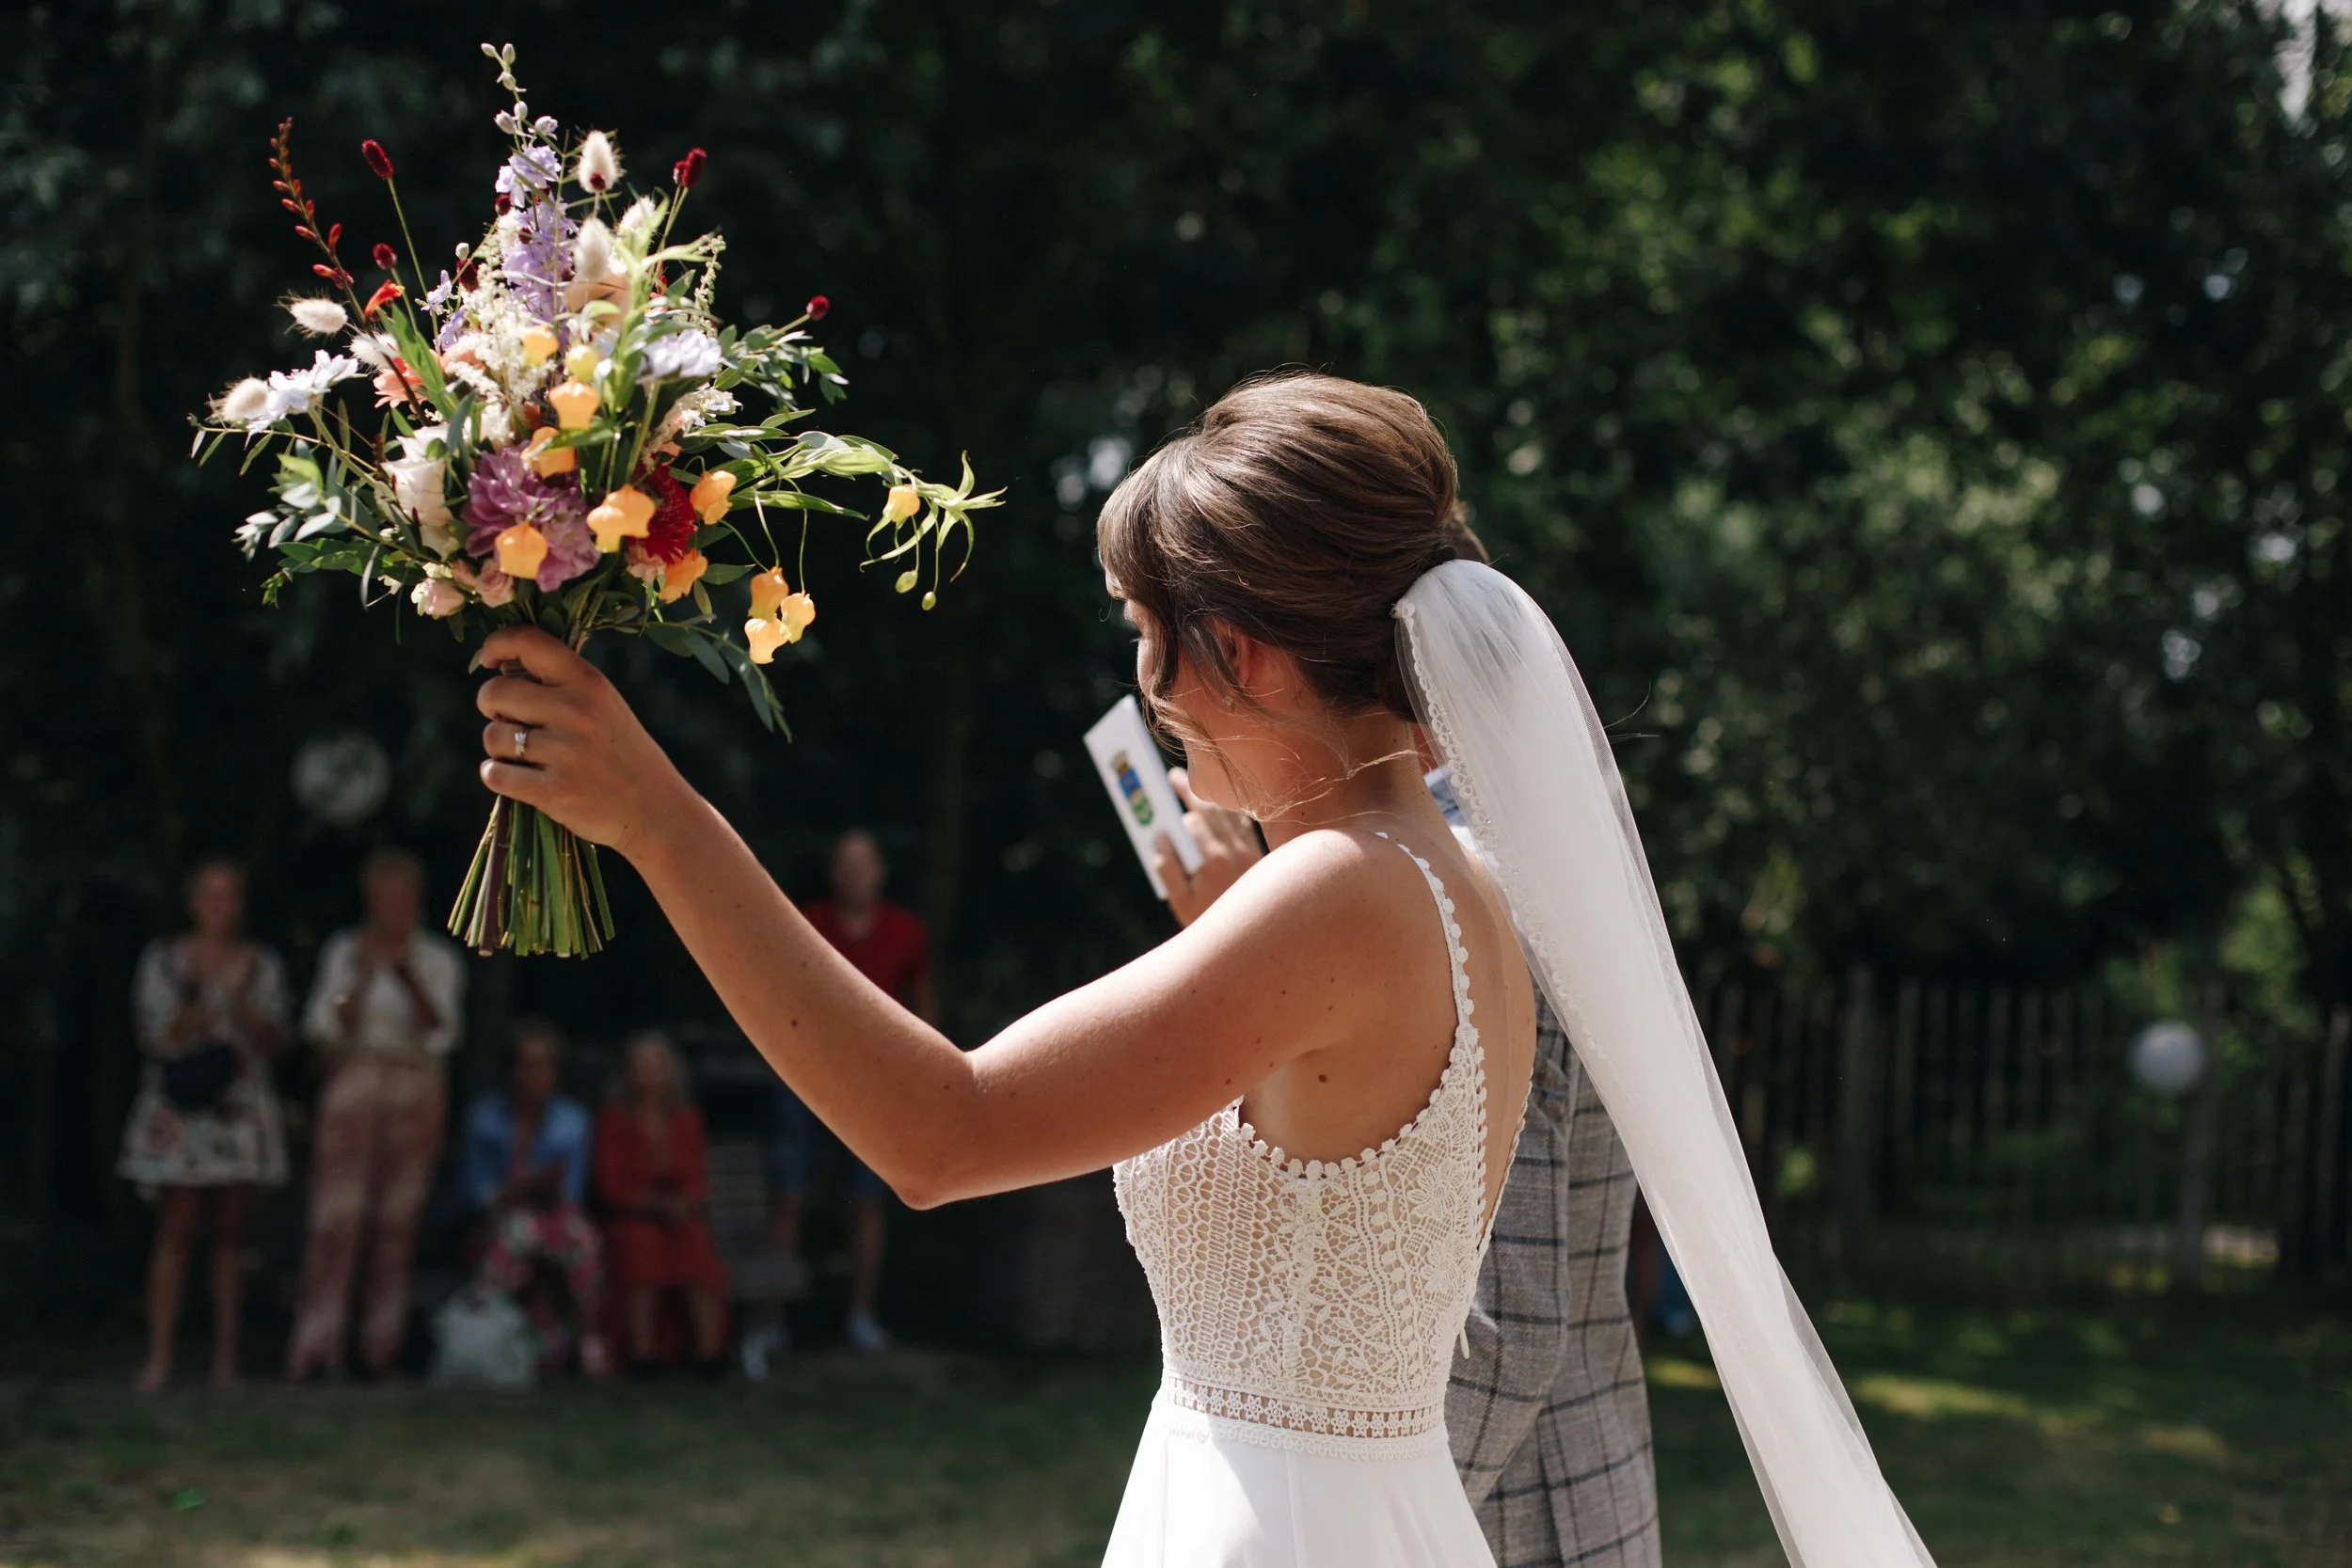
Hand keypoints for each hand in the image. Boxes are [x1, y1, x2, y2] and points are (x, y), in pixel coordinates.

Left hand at [475, 627, 697, 857]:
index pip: (528, 641)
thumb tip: (502, 670)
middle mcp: (576, 711)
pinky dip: (496, 776)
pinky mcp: (554, 791)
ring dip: (497, 748)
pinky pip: (495, 775)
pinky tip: (516, 779)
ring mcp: (565, 752)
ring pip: (492, 736)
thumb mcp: (605, 705)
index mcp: (588, 682)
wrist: (656, 810)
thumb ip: (562, 685)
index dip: (496, 644)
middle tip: (508, 721)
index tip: (489, 660)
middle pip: (495, 693)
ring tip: (523, 756)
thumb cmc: (622, 753)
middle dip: (491, 707)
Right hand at [1151, 766, 1265, 927]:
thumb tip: (1159, 840)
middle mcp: (1237, 850)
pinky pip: (1243, 823)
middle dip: (1190, 791)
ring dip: (1211, 796)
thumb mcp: (1179, 901)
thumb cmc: (1208, 921)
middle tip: (1173, 777)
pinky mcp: (1259, 853)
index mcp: (1213, 860)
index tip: (1164, 798)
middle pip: (1212, 809)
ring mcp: (1251, 850)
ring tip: (1194, 787)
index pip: (1193, 821)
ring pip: (1230, 812)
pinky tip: (1218, 805)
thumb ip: (1166, 870)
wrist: (1251, 936)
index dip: (1177, 809)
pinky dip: (1230, 810)